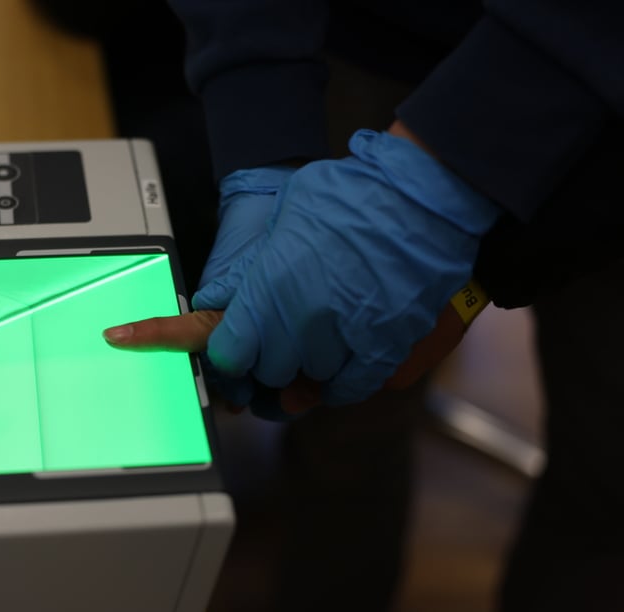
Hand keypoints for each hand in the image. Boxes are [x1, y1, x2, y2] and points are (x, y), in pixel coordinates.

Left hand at [206, 128, 500, 405]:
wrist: (425, 192)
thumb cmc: (353, 193)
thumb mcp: (287, 213)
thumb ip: (251, 264)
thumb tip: (217, 298)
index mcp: (270, 286)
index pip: (230, 352)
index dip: (231, 351)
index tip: (237, 345)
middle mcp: (304, 320)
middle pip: (269, 370)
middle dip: (270, 356)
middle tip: (281, 334)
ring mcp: (347, 339)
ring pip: (310, 379)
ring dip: (309, 364)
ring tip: (319, 335)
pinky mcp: (388, 350)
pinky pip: (353, 387)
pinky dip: (342, 383)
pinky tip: (338, 370)